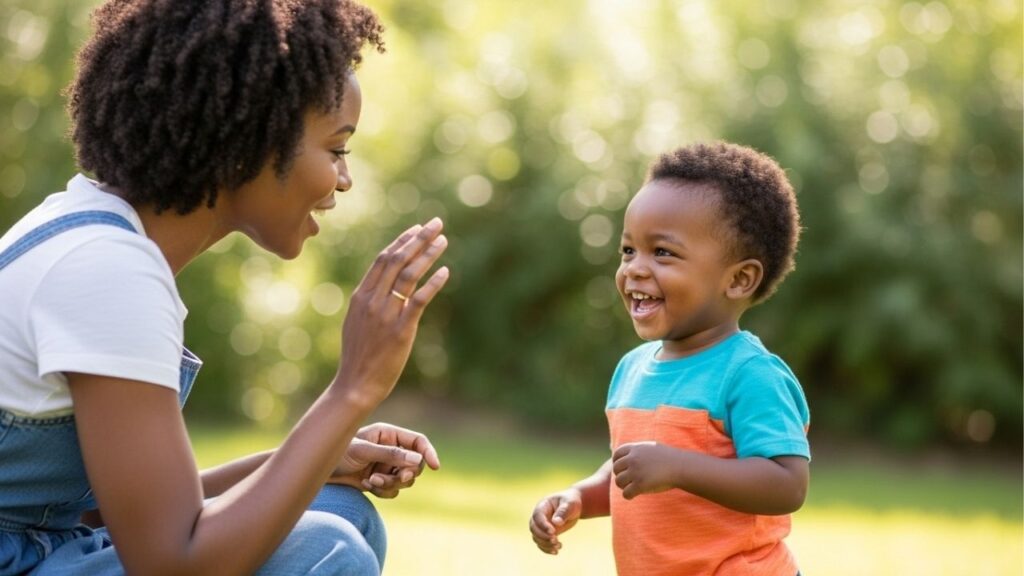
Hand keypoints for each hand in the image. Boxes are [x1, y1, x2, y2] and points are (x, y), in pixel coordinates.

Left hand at [330, 423, 440, 497]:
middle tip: (398, 478)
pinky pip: (393, 490)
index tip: (435, 466)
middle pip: (415, 464)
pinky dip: (382, 490)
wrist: (318, 471)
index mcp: (388, 434)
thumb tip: (417, 460)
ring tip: (371, 481)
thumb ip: (390, 454)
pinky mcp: (379, 480)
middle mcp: (390, 449)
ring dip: (391, 483)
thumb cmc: (336, 452)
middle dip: (406, 473)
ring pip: (405, 480)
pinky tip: (365, 485)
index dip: (428, 452)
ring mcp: (385, 466)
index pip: (417, 442)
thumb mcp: (363, 451)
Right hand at [333, 219, 448, 404]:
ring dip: (428, 254)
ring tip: (443, 241)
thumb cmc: (359, 356)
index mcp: (361, 296)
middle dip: (418, 238)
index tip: (416, 228)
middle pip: (397, 259)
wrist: (355, 384)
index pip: (383, 259)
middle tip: (436, 224)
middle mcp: (372, 300)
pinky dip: (433, 283)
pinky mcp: (400, 330)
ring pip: (408, 274)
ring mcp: (386, 314)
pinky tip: (446, 271)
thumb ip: (369, 302)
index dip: (401, 241)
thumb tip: (383, 286)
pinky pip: (419, 300)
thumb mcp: (357, 322)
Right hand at [529, 489, 581, 554]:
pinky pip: (541, 543)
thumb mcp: (570, 504)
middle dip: (543, 536)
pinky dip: (546, 549)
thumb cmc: (571, 502)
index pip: (538, 516)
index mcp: (542, 506)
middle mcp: (538, 516)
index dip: (543, 525)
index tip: (553, 532)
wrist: (572, 507)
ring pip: (536, 537)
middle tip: (556, 540)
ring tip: (559, 546)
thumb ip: (563, 512)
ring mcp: (541, 526)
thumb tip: (556, 522)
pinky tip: (556, 552)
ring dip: (545, 544)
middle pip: (534, 528)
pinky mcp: (545, 534)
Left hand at [611, 441, 684, 498]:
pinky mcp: (640, 485)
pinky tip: (634, 494)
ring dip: (624, 486)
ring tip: (632, 487)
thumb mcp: (651, 448)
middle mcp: (633, 459)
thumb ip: (637, 451)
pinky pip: (626, 493)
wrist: (681, 467)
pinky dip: (629, 495)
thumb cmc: (668, 458)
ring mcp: (636, 472)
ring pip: (618, 481)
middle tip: (629, 480)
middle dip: (621, 475)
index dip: (617, 462)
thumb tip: (624, 455)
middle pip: (616, 468)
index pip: (616, 454)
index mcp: (635, 448)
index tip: (623, 469)